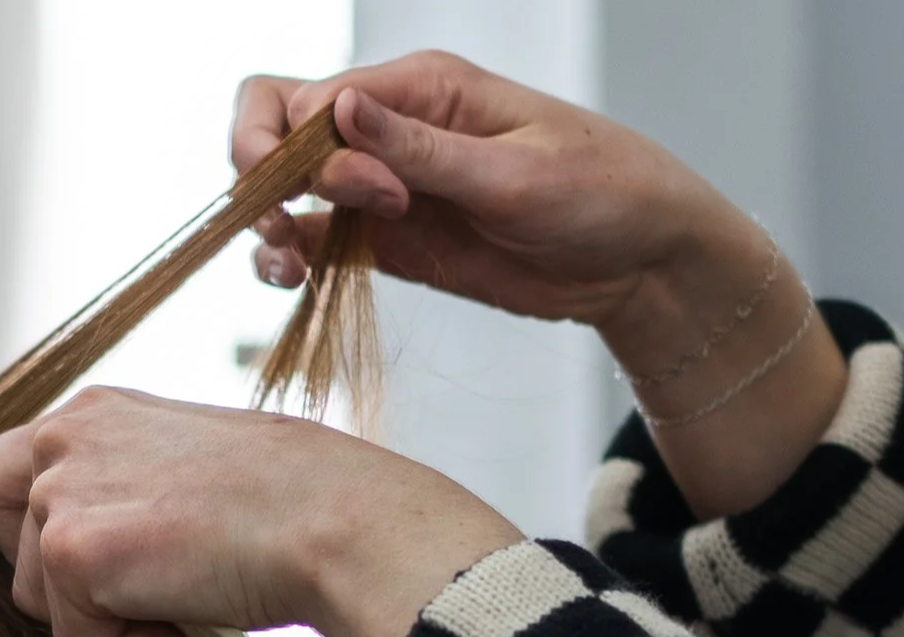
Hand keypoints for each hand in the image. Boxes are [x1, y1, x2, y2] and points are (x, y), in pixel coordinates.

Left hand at [0, 386, 521, 636]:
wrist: (337, 522)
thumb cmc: (291, 507)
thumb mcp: (188, 480)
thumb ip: (125, 503)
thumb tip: (88, 578)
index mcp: (96, 414)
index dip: (20, 528)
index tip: (71, 568)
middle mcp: (66, 438)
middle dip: (53, 583)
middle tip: (135, 603)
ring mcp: (61, 492)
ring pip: (40, 599)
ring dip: (109, 627)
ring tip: (187, 620)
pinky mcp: (70, 551)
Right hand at [232, 49, 741, 349]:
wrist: (636, 260)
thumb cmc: (599, 194)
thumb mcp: (513, 173)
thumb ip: (420, 148)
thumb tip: (338, 108)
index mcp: (421, 87)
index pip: (309, 99)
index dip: (313, 155)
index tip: (376, 197)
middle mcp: (389, 127)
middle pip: (276, 127)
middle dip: (267, 180)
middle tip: (301, 233)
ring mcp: (381, 184)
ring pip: (282, 187)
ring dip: (267, 226)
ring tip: (292, 270)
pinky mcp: (384, 239)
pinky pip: (310, 239)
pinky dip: (286, 260)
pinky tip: (296, 282)